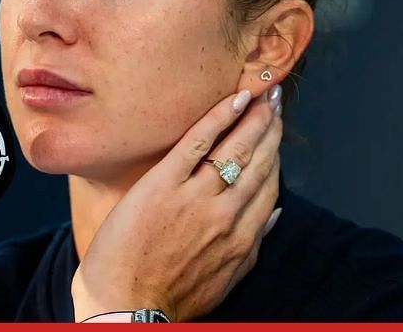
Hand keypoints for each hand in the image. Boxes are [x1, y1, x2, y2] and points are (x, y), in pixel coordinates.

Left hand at [71, 86, 283, 322]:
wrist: (126, 307)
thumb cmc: (168, 297)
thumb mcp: (223, 280)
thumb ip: (251, 246)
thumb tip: (272, 217)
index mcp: (242, 238)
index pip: (269, 185)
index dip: (275, 154)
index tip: (276, 132)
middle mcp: (226, 214)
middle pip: (258, 160)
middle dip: (269, 127)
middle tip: (274, 100)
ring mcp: (196, 197)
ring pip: (235, 147)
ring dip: (252, 116)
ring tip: (260, 94)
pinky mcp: (164, 184)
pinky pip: (198, 142)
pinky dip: (219, 117)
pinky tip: (233, 99)